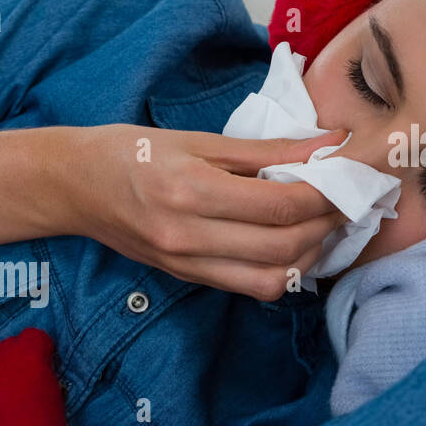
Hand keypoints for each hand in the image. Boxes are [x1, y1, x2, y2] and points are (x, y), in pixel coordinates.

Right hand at [65, 124, 348, 300]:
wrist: (72, 187)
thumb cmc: (128, 152)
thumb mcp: (195, 139)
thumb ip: (263, 150)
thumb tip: (326, 145)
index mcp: (189, 191)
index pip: (280, 204)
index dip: (327, 194)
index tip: (352, 175)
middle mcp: (188, 236)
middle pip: (284, 247)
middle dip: (327, 225)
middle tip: (346, 199)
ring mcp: (186, 264)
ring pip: (272, 280)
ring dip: (309, 255)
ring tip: (320, 223)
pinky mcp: (186, 278)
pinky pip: (250, 287)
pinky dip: (281, 269)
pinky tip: (290, 241)